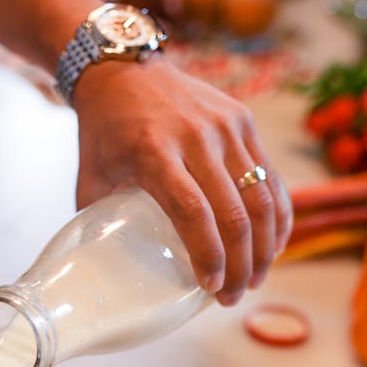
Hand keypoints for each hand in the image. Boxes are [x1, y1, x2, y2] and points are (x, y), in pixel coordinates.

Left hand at [73, 56, 292, 305]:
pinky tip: (272, 245)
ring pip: (260, 196)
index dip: (208, 255)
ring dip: (263, 246)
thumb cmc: (103, 132)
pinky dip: (276, 215)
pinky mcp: (242, 120)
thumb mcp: (90, 179)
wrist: (122, 69)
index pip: (192, 212)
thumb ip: (98, 224)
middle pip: (234, 212)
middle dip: (241, 265)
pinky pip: (269, 175)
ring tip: (255, 279)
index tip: (211, 288)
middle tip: (233, 298)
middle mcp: (196, 137)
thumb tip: (106, 274)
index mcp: (154, 152)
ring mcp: (225, 126)